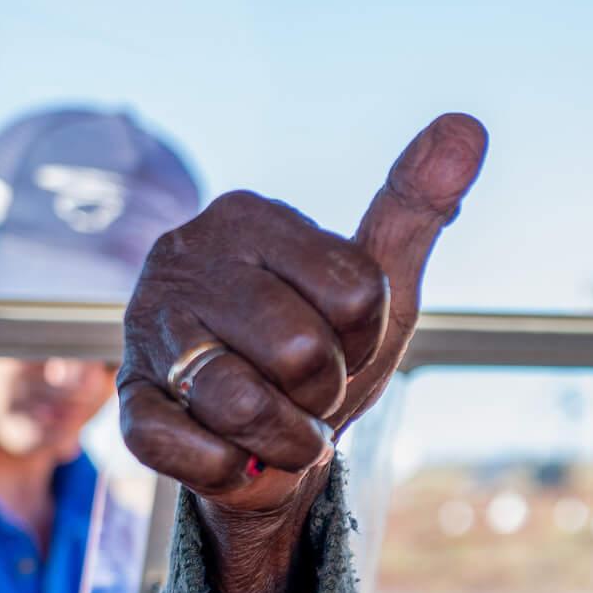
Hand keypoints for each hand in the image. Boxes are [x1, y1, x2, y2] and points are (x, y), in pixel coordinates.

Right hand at [118, 114, 487, 516]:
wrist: (269, 443)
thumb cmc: (325, 349)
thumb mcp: (380, 282)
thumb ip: (416, 206)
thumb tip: (466, 125)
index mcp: (249, 216)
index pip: (356, 292)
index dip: (364, 338)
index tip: (343, 339)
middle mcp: (184, 259)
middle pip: (301, 350)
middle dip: (324, 390)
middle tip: (307, 387)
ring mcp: (146, 327)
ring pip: (241, 402)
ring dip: (285, 437)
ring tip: (276, 422)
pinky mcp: (126, 401)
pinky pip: (181, 448)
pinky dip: (231, 468)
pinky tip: (233, 451)